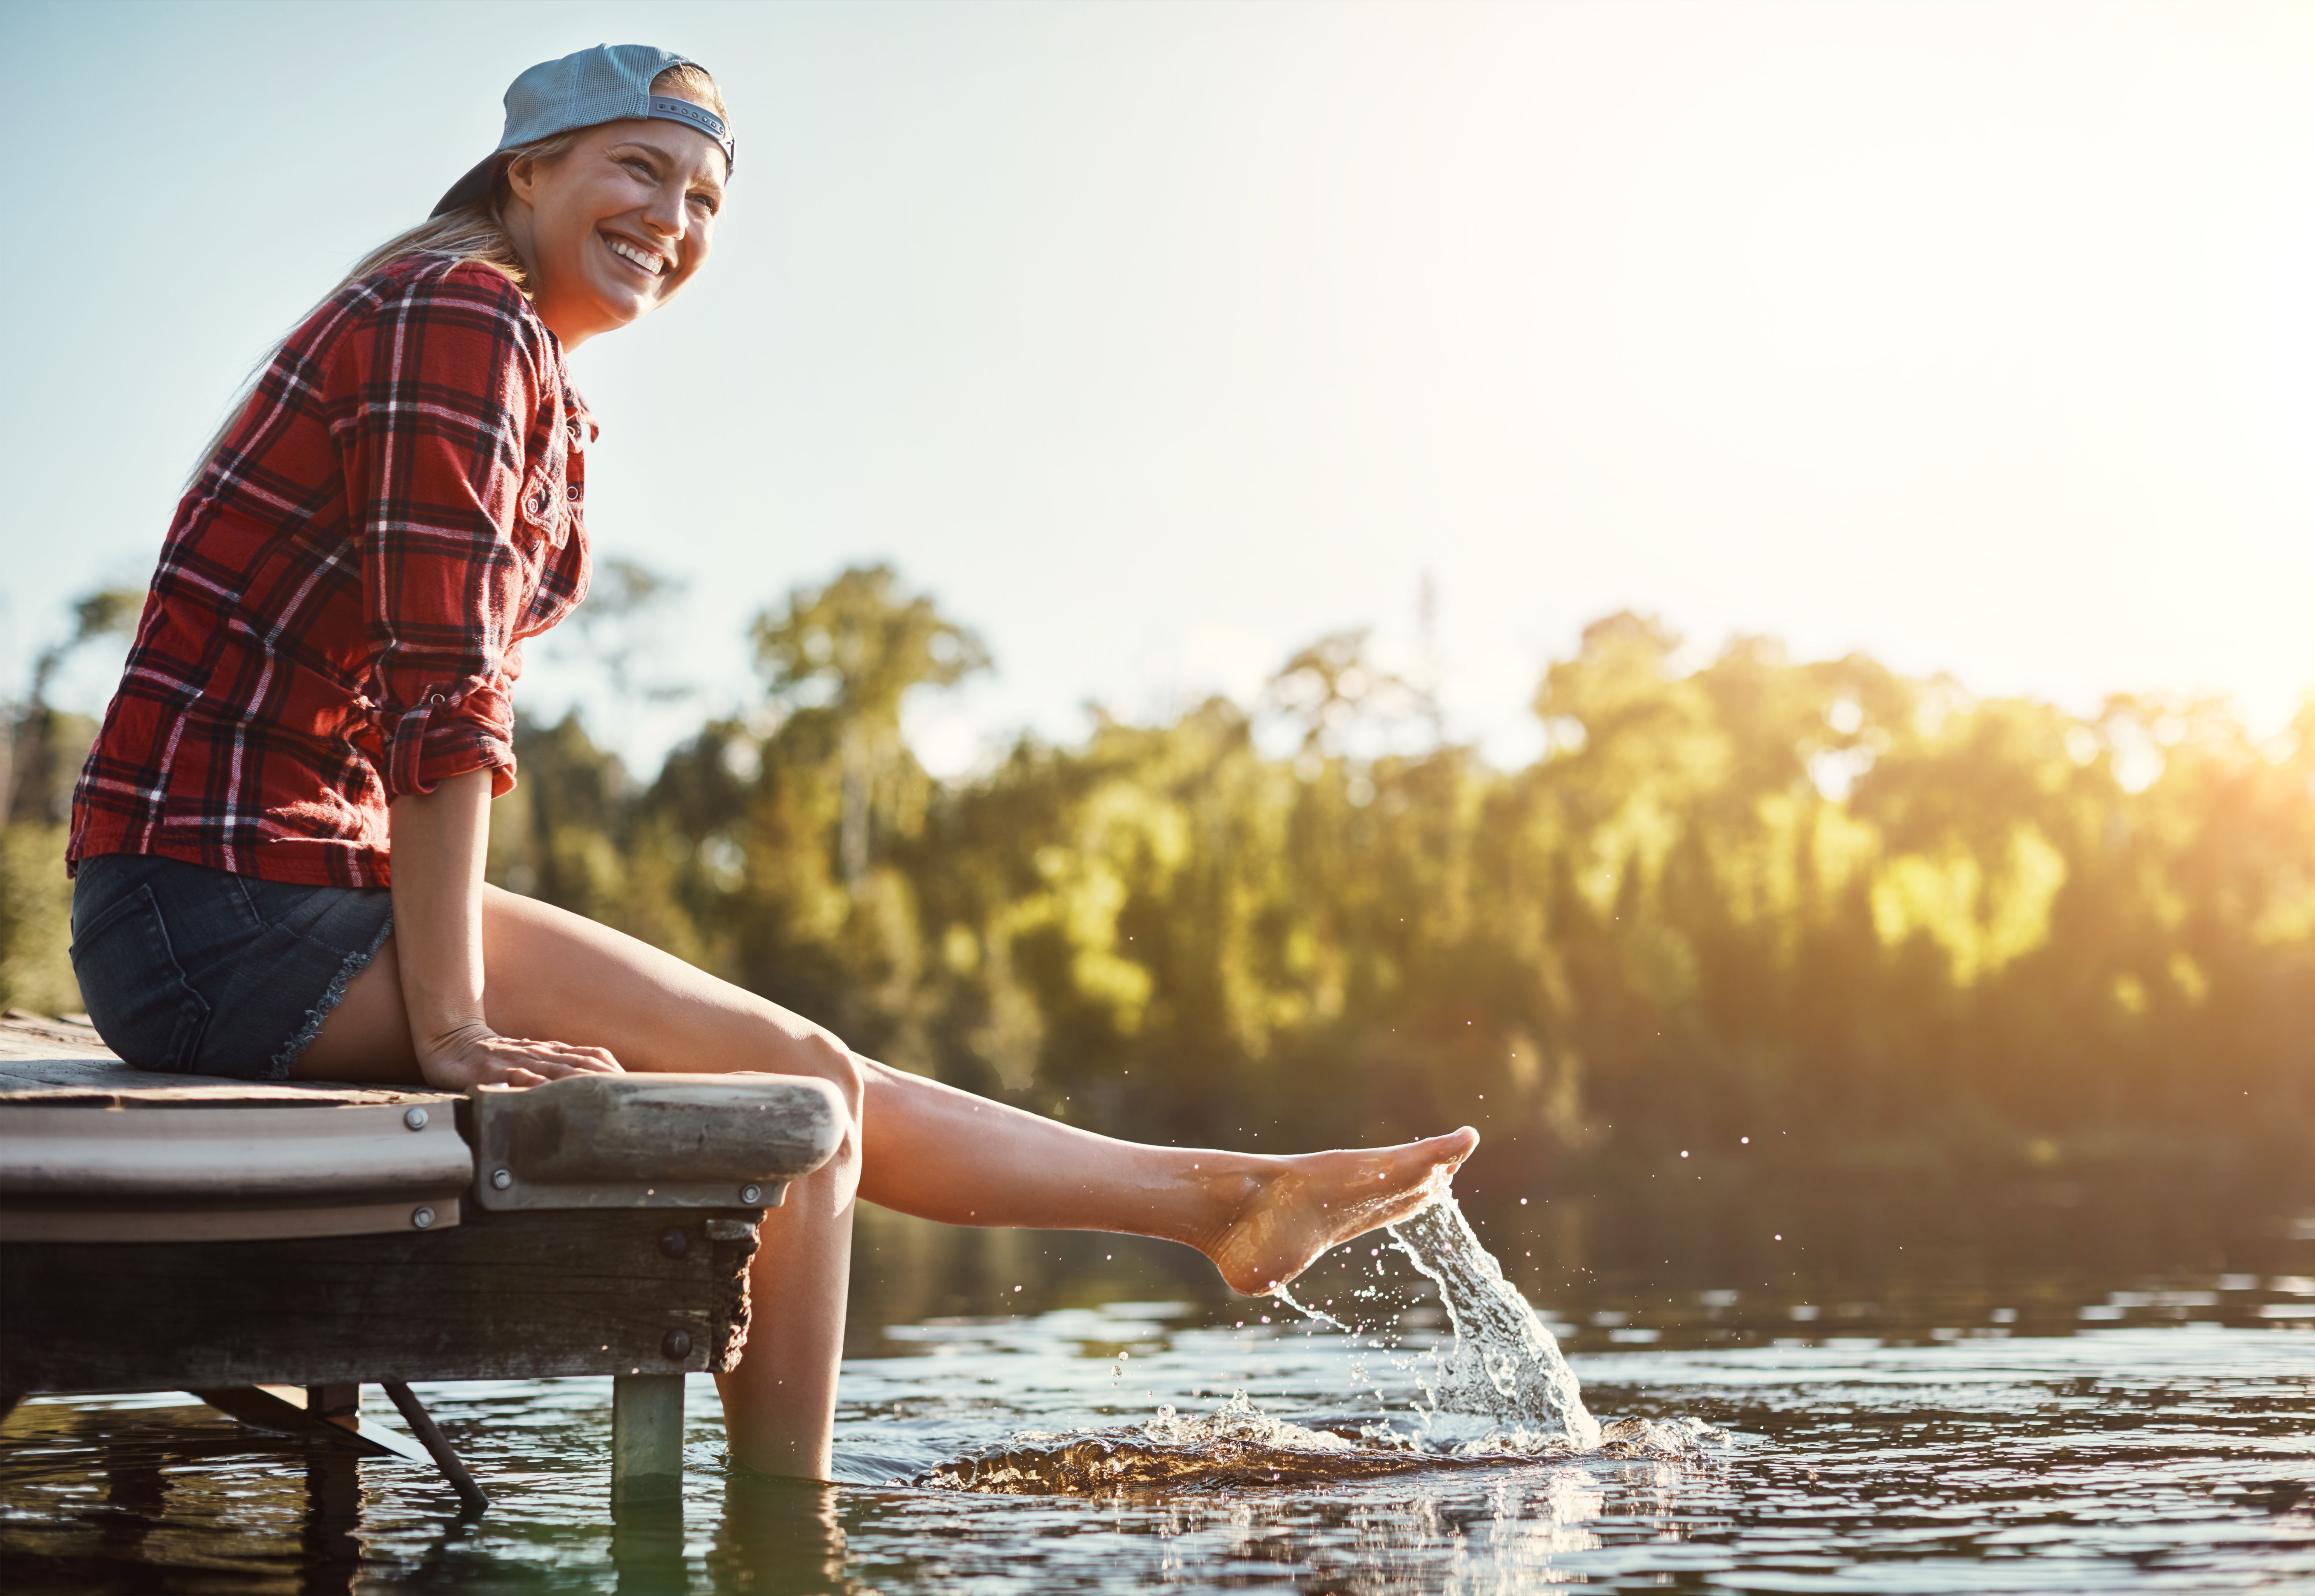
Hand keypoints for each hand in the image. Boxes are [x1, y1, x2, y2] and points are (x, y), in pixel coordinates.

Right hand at [414, 1020, 623, 1088]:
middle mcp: (541, 1054)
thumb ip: (560, 1068)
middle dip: (610, 1083)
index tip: (640, 1087)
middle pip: (585, 1067)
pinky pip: (519, 1081)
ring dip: (584, 1087)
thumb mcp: (534, 1058)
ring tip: (606, 1102)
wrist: (451, 1039)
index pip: (595, 1058)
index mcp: (554, 1052)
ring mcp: (519, 1063)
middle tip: (632, 1101)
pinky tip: (550, 1101)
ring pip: (558, 1073)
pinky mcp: (494, 1072)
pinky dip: (537, 1090)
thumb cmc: (496, 1056)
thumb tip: (594, 1082)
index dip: (617, 1072)